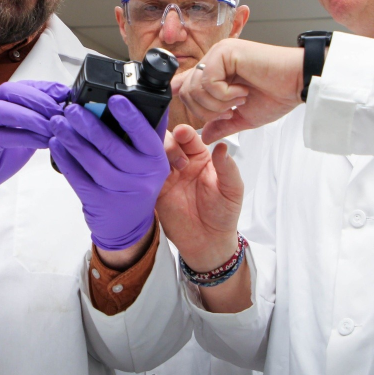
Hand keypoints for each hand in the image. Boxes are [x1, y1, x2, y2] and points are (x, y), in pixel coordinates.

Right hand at [0, 80, 69, 219]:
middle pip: (12, 91)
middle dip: (39, 98)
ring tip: (54, 125)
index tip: (65, 93)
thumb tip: (64, 118)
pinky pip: (1, 135)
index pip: (22, 86)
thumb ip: (37, 127)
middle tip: (61, 109)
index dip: (45, 87)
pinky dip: (25, 137)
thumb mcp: (22, 139)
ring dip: (32, 116)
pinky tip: (42, 141)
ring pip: (4, 109)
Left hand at [49, 96, 169, 256]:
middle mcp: (140, 176)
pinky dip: (65, 160)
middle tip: (73, 109)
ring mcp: (118, 191)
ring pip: (93, 162)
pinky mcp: (98, 201)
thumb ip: (148, 131)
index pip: (145, 134)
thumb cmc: (138, 182)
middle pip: (113, 147)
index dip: (130, 116)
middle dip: (90, 124)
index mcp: (156, 160)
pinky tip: (56, 144)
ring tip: (59, 122)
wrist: (129, 224)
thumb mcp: (151, 159)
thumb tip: (144, 96)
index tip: (114, 98)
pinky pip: (78, 178)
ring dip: (73, 140)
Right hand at [157, 125, 242, 271]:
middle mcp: (180, 163)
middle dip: (168, 143)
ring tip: (162, 165)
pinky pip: (144, 175)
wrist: (208, 242)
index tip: (182, 132)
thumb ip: (227, 168)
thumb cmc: (224, 214)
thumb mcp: (232, 190)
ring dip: (154, 154)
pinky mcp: (154, 191)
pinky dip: (142, 169)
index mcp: (200, 157)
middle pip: (167, 141)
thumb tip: (222, 146)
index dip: (184, 133)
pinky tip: (145, 171)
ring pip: (153, 155)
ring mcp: (166, 176)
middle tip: (177, 159)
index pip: (189, 138)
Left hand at [173, 38, 303, 143]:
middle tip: (231, 112)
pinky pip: (209, 80)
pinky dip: (225, 94)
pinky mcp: (225, 51)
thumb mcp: (244, 117)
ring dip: (218, 103)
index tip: (220, 117)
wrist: (297, 83)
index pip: (185, 89)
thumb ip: (222, 125)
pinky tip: (242, 91)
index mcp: (216, 71)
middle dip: (206, 111)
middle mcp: (214, 59)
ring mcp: (218, 53)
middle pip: (185, 91)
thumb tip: (205, 137)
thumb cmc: (277, 95)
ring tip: (239, 100)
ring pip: (195, 87)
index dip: (195, 107)